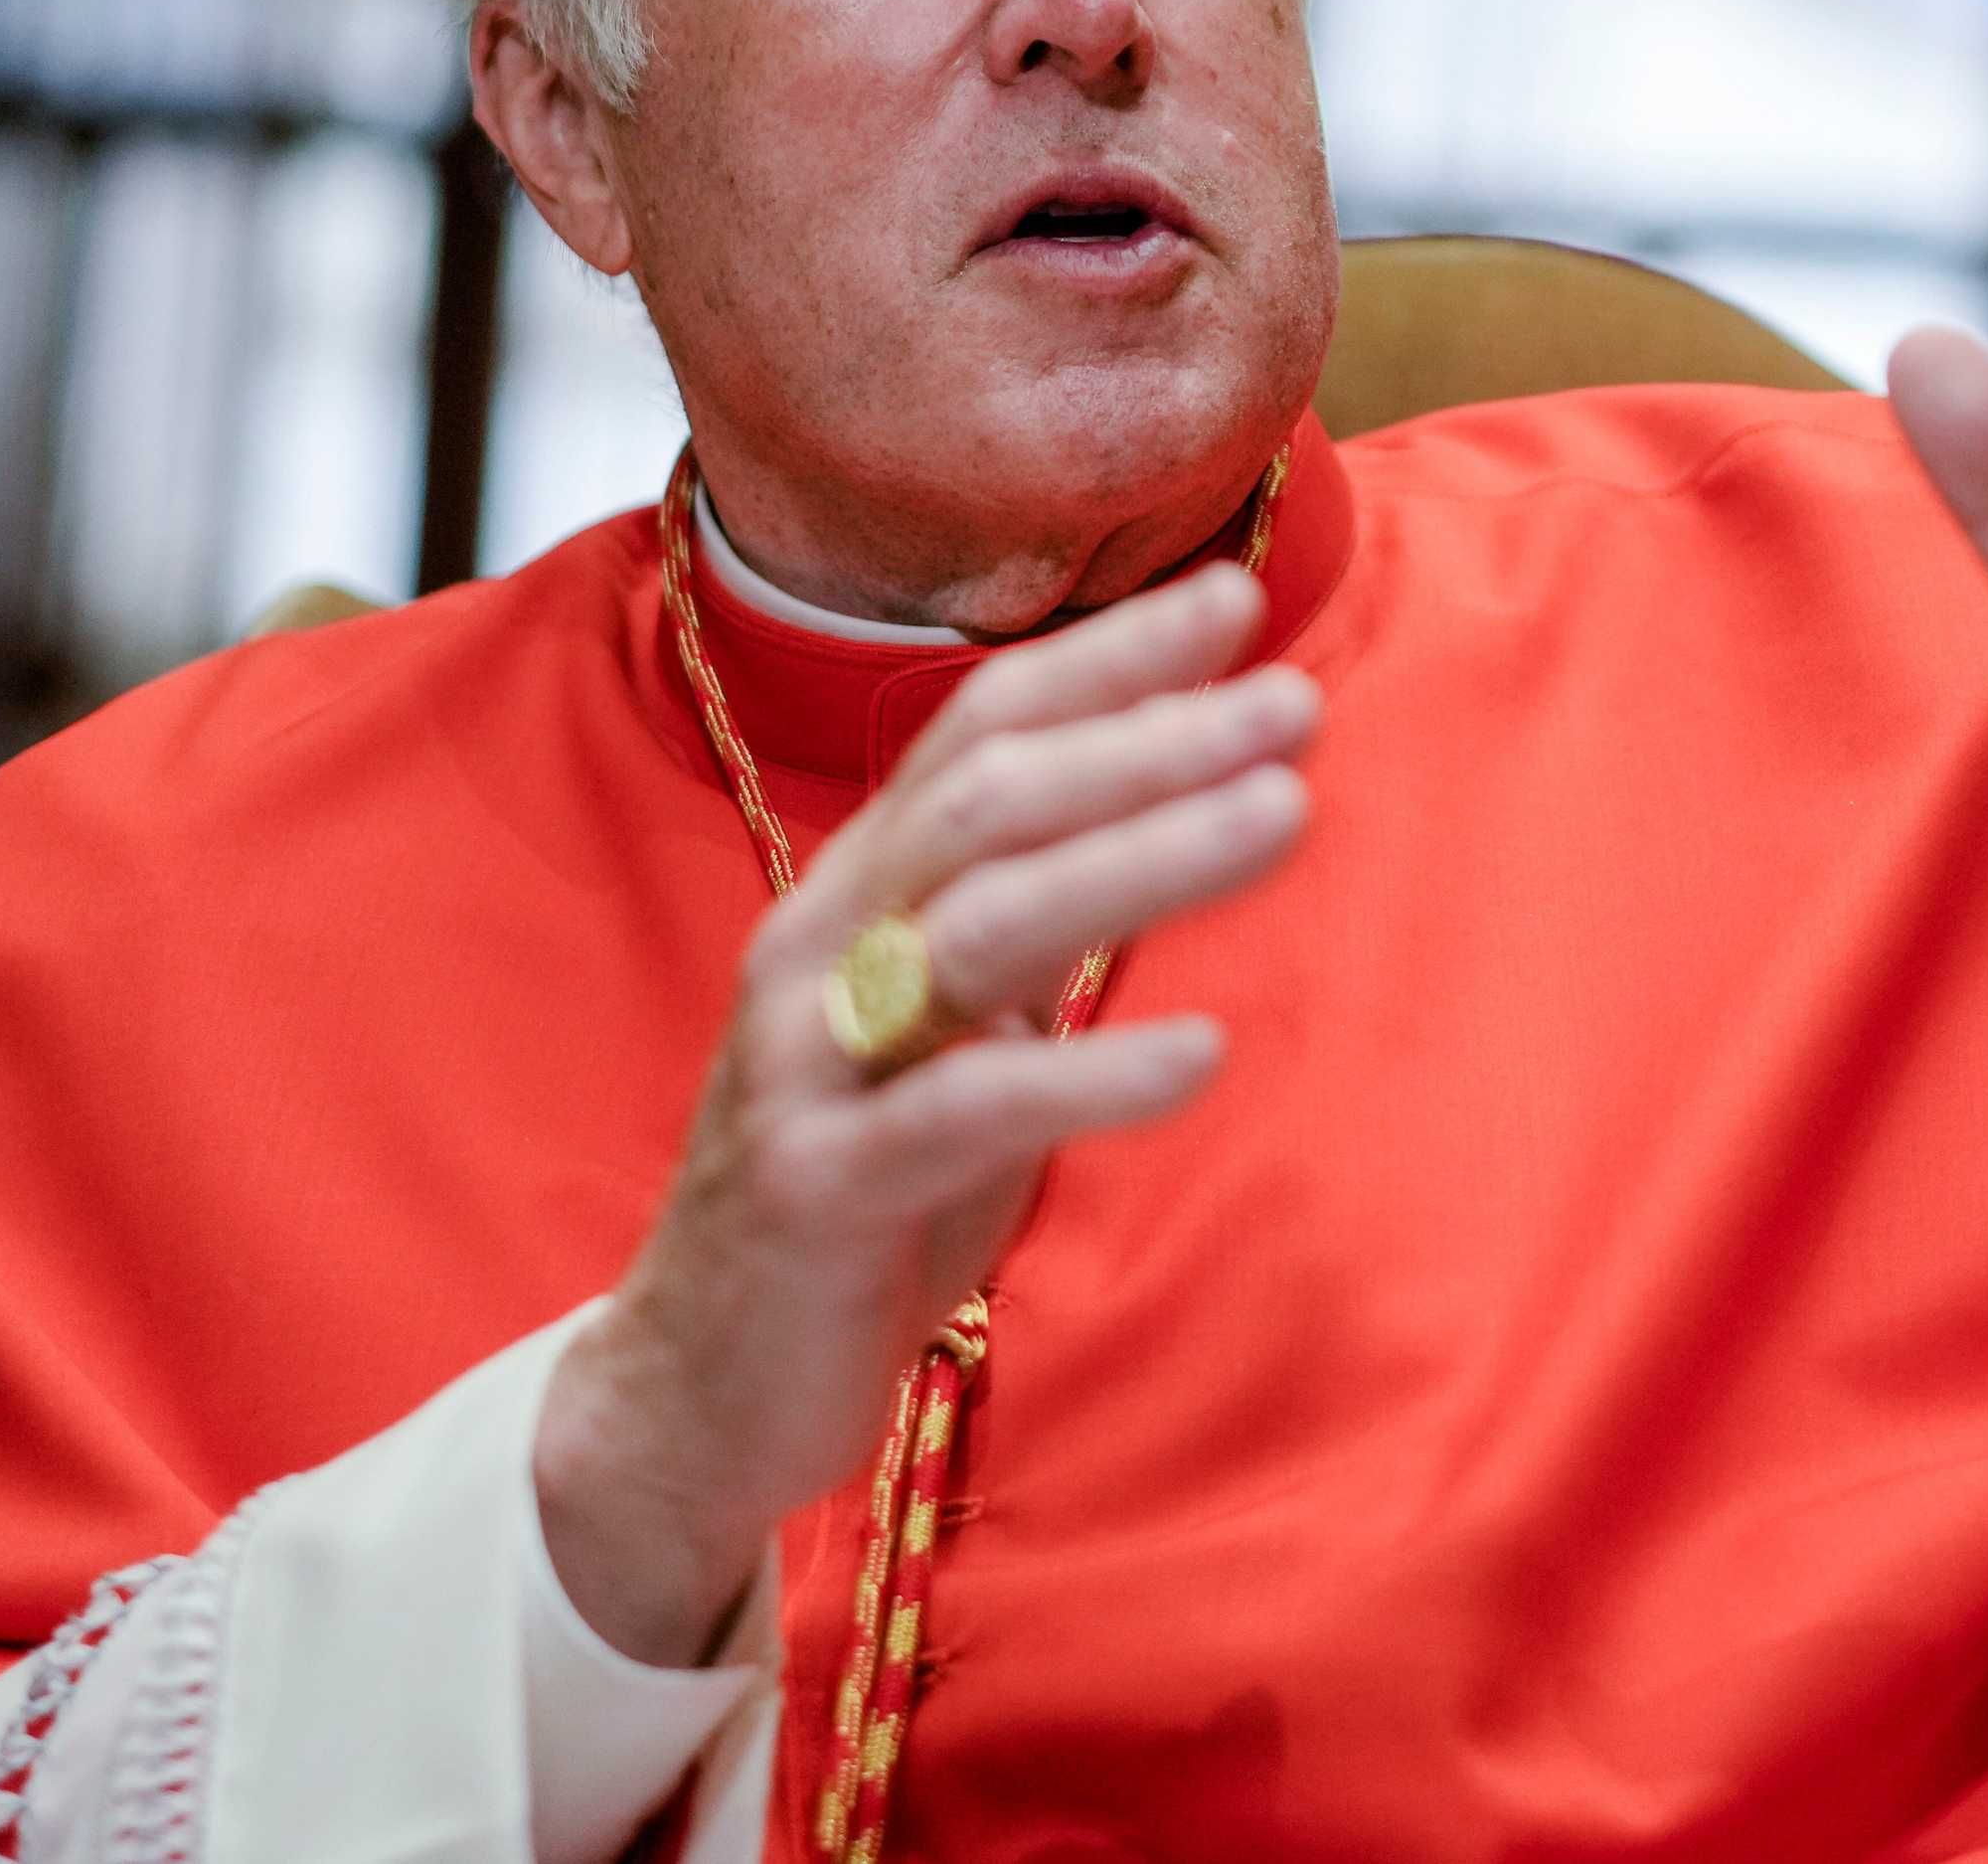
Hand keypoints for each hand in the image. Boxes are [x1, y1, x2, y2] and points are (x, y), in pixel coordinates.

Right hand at [531, 563, 1318, 1664]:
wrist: (696, 1387)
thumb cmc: (858, 1196)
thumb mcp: (951, 1040)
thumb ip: (1029, 943)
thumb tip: (1172, 831)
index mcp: (854, 899)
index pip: (978, 734)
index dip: (1103, 659)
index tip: (1236, 600)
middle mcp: (819, 950)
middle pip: (992, 800)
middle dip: (1148, 735)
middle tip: (1291, 698)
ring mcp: (810, 1062)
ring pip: (985, 920)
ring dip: (1144, 854)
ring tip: (1283, 814)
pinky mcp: (821, 1184)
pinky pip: (964, 1109)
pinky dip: (1087, 1072)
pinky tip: (1200, 1053)